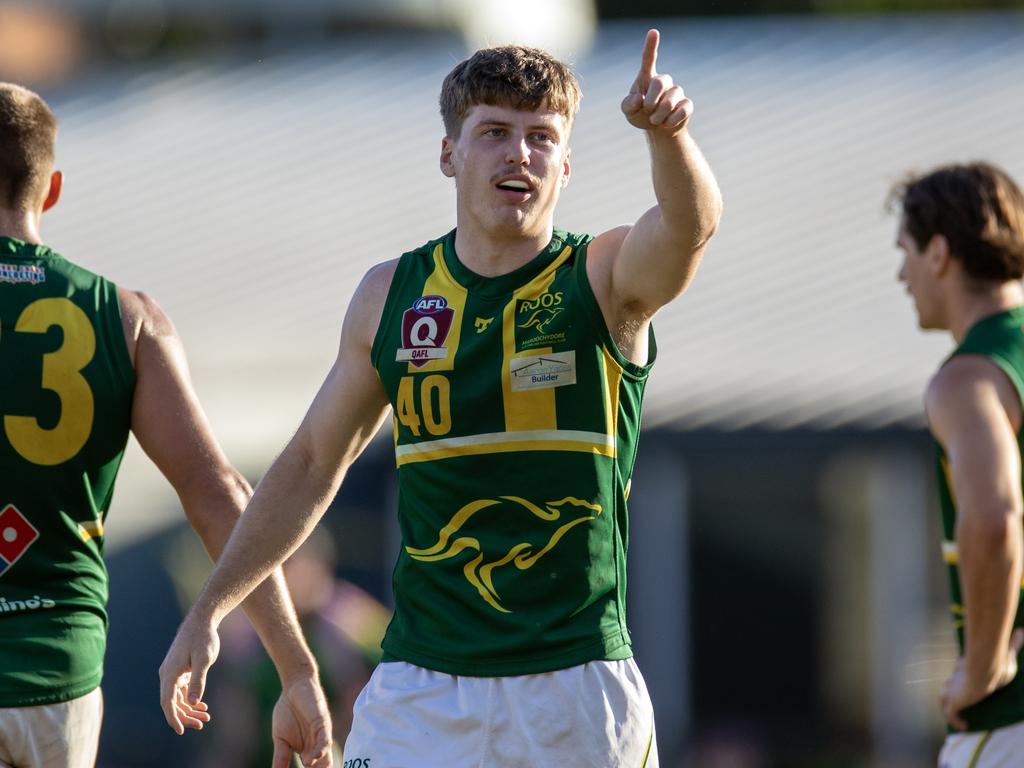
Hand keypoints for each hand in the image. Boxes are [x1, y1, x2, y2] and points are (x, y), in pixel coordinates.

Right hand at [157, 612, 219, 734]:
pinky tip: (202, 706)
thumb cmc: (203, 638)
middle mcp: (167, 674)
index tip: (181, 731)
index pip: (167, 702)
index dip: (173, 718)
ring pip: (176, 698)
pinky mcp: (178, 671)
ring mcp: (171, 673)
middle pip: (171, 703)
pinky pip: (180, 691)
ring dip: (189, 709)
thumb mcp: (204, 659)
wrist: (201, 621)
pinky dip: (189, 699)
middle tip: (202, 724)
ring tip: (206, 717)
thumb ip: (198, 680)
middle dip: (185, 716)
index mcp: (170, 673)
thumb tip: (193, 703)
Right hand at [271, 675, 333, 767]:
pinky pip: (324, 740)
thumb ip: (281, 757)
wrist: (293, 688)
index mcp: (308, 752)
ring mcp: (321, 736)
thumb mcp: (280, 740)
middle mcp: (317, 747)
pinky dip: (318, 751)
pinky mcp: (323, 724)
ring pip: (324, 758)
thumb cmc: (288, 712)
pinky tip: (309, 759)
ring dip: (316, 767)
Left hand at [621, 29, 692, 135]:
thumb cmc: (640, 114)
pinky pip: (682, 110)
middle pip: (660, 82)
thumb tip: (639, 98)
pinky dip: (671, 120)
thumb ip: (628, 104)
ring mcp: (676, 92)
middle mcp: (663, 81)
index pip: (649, 58)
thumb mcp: (628, 111)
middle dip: (651, 101)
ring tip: (654, 120)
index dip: (651, 46)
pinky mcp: (686, 105)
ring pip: (671, 99)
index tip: (653, 32)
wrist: (657, 129)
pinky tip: (666, 124)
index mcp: (647, 77)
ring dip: (659, 114)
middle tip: (647, 111)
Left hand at [941, 628, 1023, 729]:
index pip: (958, 673)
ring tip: (960, 714)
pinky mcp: (953, 700)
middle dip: (952, 691)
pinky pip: (949, 713)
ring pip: (945, 697)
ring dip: (951, 704)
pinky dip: (954, 720)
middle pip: (948, 685)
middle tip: (961, 702)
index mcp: (966, 667)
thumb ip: (1013, 644)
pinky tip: (964, 725)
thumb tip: (1022, 630)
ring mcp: (953, 689)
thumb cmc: (997, 663)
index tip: (968, 684)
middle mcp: (957, 678)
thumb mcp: (1008, 654)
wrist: (986, 668)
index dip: (961, 678)